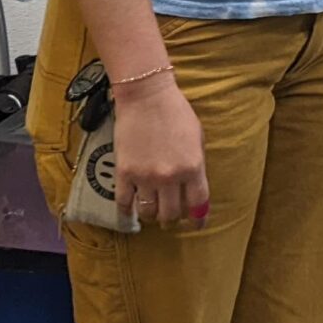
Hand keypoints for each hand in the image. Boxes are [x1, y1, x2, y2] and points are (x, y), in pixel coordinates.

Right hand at [113, 76, 209, 226]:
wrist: (145, 96)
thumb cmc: (175, 113)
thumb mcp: (197, 138)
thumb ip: (196, 165)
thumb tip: (193, 189)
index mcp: (193, 168)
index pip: (198, 204)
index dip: (197, 220)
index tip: (196, 225)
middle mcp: (170, 176)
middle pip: (171, 213)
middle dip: (172, 219)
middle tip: (170, 218)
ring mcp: (145, 176)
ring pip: (149, 212)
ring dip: (152, 216)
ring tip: (153, 213)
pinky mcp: (124, 172)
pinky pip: (124, 202)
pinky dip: (127, 212)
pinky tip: (130, 213)